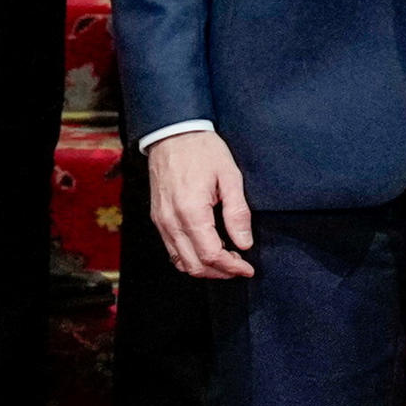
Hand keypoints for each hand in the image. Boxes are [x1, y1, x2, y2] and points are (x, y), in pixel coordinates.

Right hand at [145, 127, 257, 279]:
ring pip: (181, 262)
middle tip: (240, 266)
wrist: (173, 133)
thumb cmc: (203, 150)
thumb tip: (244, 242)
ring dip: (204, 268)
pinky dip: (190, 257)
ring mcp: (161, 221)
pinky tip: (207, 249)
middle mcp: (172, 221)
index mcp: (191, 211)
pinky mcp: (158, 218)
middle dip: (220, 272)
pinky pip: (172, 250)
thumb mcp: (229, 176)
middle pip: (194, 265)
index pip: (211, 255)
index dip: (232, 267)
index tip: (248, 268)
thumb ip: (237, 212)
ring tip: (226, 260)